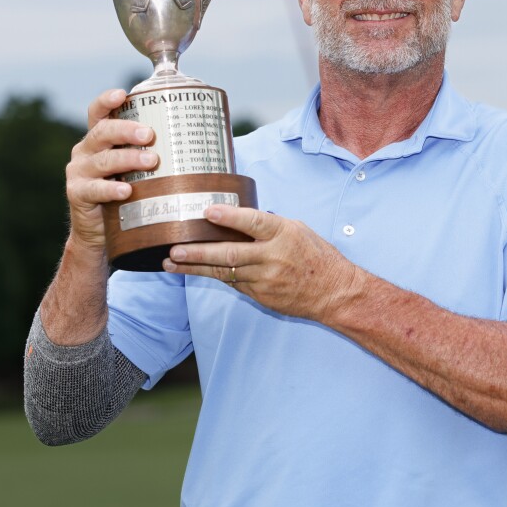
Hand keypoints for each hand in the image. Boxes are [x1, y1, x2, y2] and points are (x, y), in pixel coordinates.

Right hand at [65, 89, 158, 252]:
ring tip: (150, 161)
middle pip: (103, 132)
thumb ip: (153, 154)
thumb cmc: (126, 195)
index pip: (98, 113)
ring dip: (127, 159)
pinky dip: (112, 189)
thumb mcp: (135, 171)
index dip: (107, 101)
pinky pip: (95, 189)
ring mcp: (79, 172)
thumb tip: (202, 143)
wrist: (99, 233)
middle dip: (127, 130)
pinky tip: (127, 190)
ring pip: (102, 160)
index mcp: (99, 140)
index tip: (122, 93)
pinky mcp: (77, 194)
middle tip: (150, 135)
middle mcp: (86, 151)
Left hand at [163, 205, 364, 322]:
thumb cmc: (317, 256)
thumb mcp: (298, 230)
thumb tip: (240, 217)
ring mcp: (266, 279)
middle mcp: (273, 257)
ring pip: (225, 272)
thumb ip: (270, 225)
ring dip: (196, 268)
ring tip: (172, 263)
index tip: (207, 211)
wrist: (334, 292)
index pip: (254, 222)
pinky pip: (234, 283)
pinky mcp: (261, 295)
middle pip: (230, 253)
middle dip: (199, 252)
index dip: (230, 217)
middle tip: (174, 249)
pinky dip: (215, 276)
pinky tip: (196, 272)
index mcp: (284, 234)